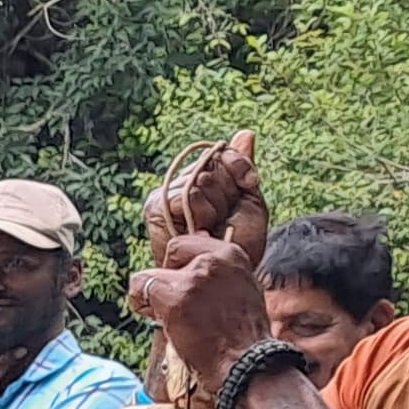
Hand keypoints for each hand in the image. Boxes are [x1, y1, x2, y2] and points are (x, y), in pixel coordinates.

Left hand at [123, 233, 273, 378]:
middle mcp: (214, 260)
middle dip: (169, 276)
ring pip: (152, 274)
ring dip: (155, 296)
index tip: (183, 285)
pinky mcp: (175, 299)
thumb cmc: (244, 336)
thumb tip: (195, 248)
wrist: (247, 364)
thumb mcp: (242, 289)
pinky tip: (154, 319)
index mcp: (232, 255)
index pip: (190, 242)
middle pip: (171, 252)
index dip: (181, 265)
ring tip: (170, 318)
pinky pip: (139, 287)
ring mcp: (193, 279)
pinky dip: (139, 304)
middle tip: (178, 304)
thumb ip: (220, 272)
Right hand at [145, 129, 267, 262]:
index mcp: (206, 178)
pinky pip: (185, 193)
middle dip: (228, 193)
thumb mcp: (250, 203)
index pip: (221, 151)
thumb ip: (243, 169)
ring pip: (200, 178)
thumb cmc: (237, 246)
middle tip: (225, 219)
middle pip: (212, 164)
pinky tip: (202, 229)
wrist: (223, 276)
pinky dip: (200, 211)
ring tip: (213, 228)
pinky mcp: (157, 207)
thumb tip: (246, 133)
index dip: (238, 165)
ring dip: (215, 206)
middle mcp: (184, 182)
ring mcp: (168, 193)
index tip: (251, 182)